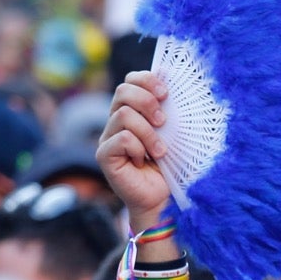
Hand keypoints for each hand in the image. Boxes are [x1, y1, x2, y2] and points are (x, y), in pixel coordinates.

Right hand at [97, 71, 172, 228]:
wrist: (166, 199)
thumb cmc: (174, 167)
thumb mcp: (176, 134)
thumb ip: (171, 111)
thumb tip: (173, 80)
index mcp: (134, 112)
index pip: (130, 81)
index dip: (146, 80)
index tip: (166, 93)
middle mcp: (117, 121)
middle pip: (123, 91)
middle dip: (147, 102)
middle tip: (163, 122)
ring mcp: (108, 138)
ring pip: (124, 115)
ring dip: (148, 133)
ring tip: (160, 152)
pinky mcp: (104, 155)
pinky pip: (122, 138)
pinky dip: (139, 148)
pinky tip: (144, 162)